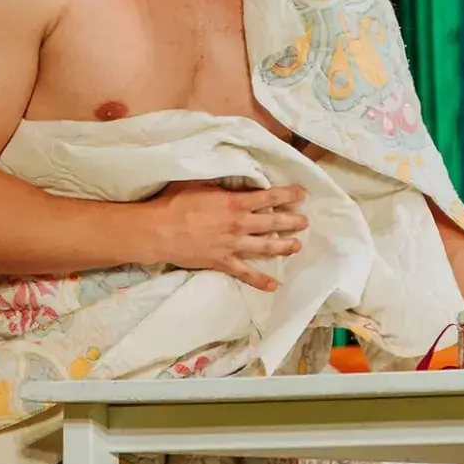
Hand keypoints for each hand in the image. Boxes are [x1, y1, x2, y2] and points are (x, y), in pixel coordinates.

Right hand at [146, 181, 309, 291]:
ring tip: (297, 245)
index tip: (302, 194)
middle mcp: (239, 225)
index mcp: (235, 203)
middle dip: (292, 222)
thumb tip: (236, 178)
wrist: (158, 231)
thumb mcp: (200, 182)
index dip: (288, 195)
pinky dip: (260, 281)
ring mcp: (233, 246)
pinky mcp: (223, 262)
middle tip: (305, 221)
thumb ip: (221, 181)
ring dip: (284, 246)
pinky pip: (246, 274)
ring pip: (266, 247)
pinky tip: (274, 286)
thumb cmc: (175, 202)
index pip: (270, 197)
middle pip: (273, 223)